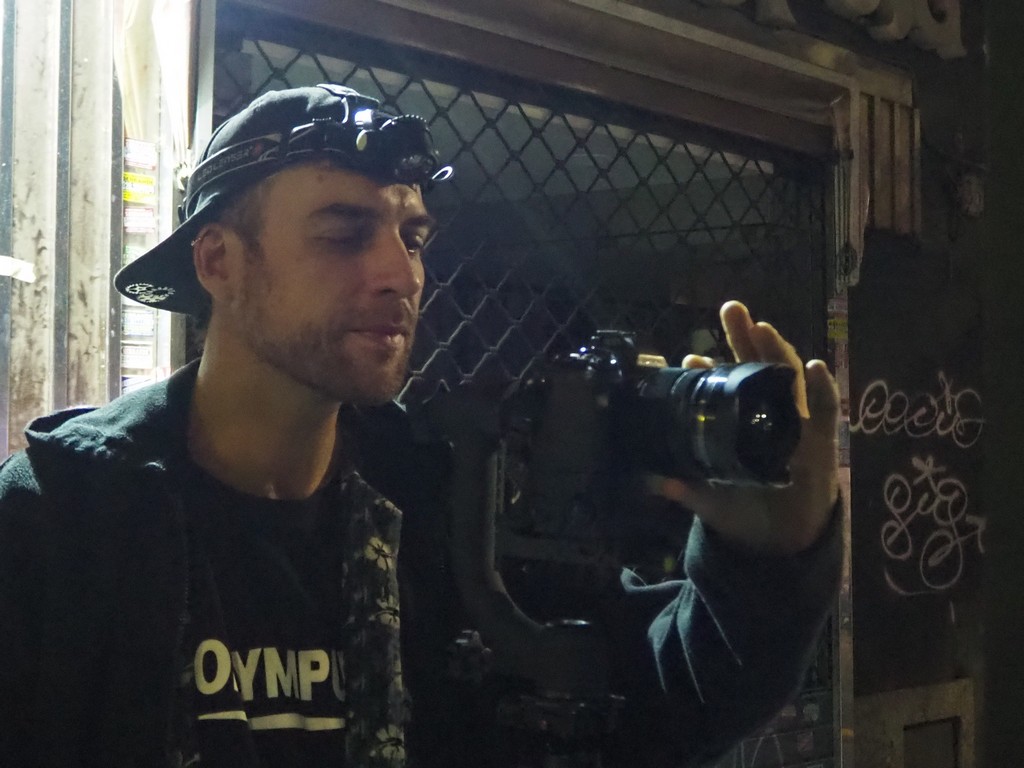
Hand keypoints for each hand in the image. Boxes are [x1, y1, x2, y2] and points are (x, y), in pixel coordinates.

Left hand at [653, 301, 839, 554]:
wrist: (782, 540)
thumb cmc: (746, 510)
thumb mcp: (712, 500)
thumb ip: (688, 489)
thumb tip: (656, 481)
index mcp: (739, 423)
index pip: (724, 389)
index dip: (710, 372)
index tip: (690, 359)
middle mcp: (767, 414)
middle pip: (756, 367)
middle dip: (744, 337)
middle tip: (731, 309)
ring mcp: (796, 423)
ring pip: (788, 379)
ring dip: (778, 352)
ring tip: (763, 329)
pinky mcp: (823, 440)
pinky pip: (826, 410)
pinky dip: (823, 389)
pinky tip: (816, 368)